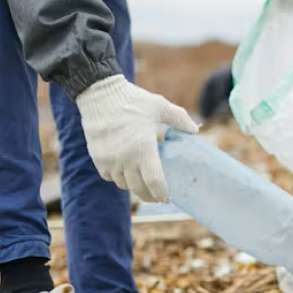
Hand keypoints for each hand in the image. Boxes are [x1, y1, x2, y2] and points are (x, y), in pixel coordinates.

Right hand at [77, 76, 198, 201]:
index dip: (162, 194)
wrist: (99, 94)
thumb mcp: (160, 106)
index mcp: (143, 149)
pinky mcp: (98, 158)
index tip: (167, 198)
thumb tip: (195, 130)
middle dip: (150, 196)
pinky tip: (125, 172)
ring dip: (134, 186)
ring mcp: (110, 160)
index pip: (154, 182)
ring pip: (124, 184)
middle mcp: (125, 159)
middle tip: (158, 197)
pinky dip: (118, 178)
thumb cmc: (133, 100)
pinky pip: (109, 177)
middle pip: (139, 189)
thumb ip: (180, 119)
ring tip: (142, 182)